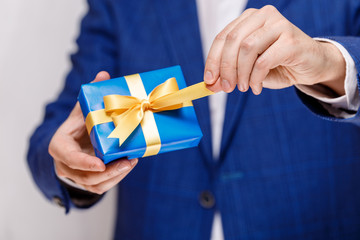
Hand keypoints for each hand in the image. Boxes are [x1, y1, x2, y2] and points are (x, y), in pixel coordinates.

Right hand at [49, 71, 137, 194]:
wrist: (75, 141)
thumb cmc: (79, 124)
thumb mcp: (83, 109)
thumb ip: (91, 94)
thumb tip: (104, 74)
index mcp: (60, 145)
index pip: (68, 157)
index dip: (83, 162)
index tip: (101, 164)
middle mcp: (64, 164)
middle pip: (84, 175)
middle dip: (108, 172)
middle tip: (127, 162)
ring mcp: (75, 175)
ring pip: (94, 184)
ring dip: (114, 177)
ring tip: (131, 163)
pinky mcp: (86, 182)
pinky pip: (100, 187)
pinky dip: (115, 180)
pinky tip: (128, 167)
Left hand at [204, 5, 345, 95]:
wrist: (313, 65)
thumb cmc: (278, 65)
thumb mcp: (249, 69)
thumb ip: (230, 74)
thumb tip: (210, 86)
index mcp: (249, 19)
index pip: (222, 37)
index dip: (213, 60)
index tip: (209, 81)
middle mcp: (263, 16)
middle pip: (232, 41)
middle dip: (225, 68)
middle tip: (226, 88)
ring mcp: (279, 25)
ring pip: (247, 48)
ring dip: (241, 73)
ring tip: (243, 88)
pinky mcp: (291, 39)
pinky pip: (264, 60)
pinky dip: (255, 78)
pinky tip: (256, 88)